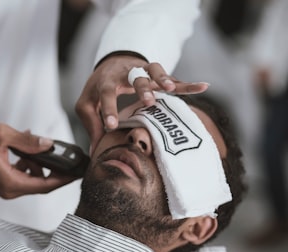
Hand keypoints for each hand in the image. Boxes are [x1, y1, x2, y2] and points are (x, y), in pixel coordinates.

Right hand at [0, 124, 76, 198]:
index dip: (63, 179)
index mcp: (10, 182)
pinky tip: (28, 150)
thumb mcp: (2, 135)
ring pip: (35, 179)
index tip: (77, 173)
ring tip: (39, 147)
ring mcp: (8, 188)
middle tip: (71, 160)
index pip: (44, 185)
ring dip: (42, 164)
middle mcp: (10, 190)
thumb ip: (27, 141)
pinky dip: (32, 164)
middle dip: (57, 171)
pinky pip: (27, 175)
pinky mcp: (7, 182)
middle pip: (43, 184)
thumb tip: (49, 144)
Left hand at [75, 55, 208, 152]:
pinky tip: (203, 86)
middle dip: (142, 88)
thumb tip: (94, 150)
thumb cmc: (97, 88)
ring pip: (155, 71)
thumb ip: (91, 124)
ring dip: (164, 79)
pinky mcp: (156, 75)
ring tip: (171, 89)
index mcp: (106, 81)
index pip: (106, 93)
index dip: (108, 109)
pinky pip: (174, 78)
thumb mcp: (86, 104)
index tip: (110, 127)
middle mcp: (126, 73)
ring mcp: (142, 71)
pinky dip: (187, 83)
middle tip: (148, 102)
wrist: (112, 63)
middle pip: (134, 77)